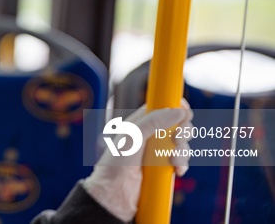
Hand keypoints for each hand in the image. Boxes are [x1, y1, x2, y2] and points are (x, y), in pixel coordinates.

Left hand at [83, 100, 192, 221]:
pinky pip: (181, 162)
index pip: (163, 107)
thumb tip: (180, 111)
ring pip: (182, 144)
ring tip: (173, 161)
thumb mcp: (132, 135)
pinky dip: (182, 164)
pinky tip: (176, 171)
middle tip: (176, 140)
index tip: (185, 112)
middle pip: (178, 124)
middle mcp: (151, 134)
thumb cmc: (116, 162)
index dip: (177, 107)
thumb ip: (154, 121)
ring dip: (182, 151)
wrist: (114, 193)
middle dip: (183, 131)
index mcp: (141, 121)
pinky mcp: (163, 168)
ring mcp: (158, 151)